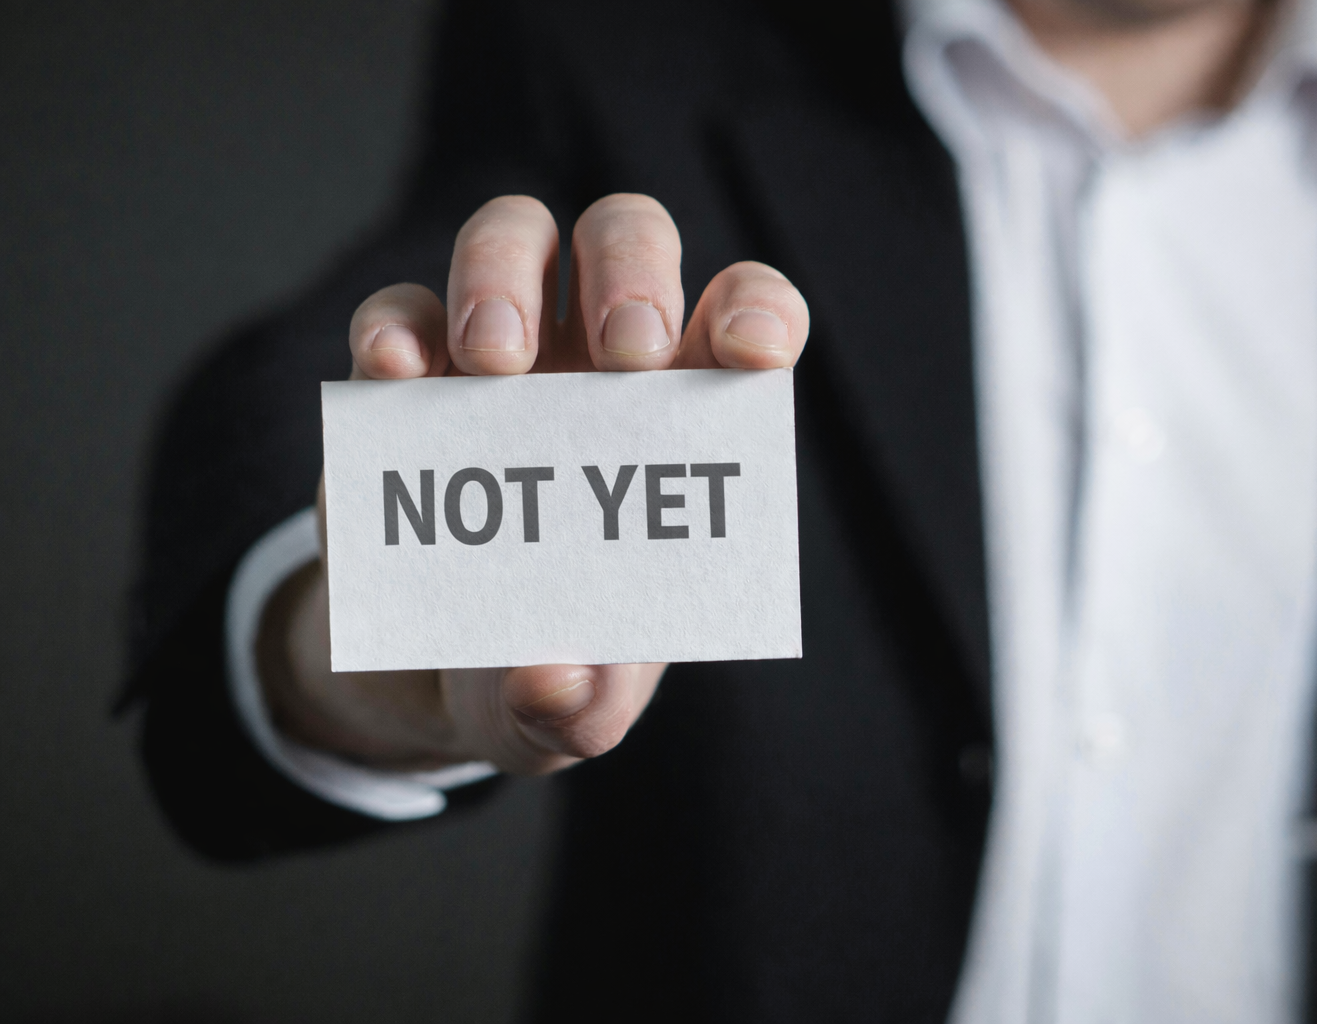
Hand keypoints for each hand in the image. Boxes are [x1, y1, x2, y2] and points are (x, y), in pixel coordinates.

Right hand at [258, 194, 808, 775]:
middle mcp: (597, 363)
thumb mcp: (570, 711)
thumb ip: (580, 707)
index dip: (759, 313)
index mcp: (684, 419)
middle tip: (625, 355)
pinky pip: (398, 314)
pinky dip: (396, 328)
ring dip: (505, 275)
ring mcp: (498, 357)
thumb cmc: (547, 670)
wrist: (441, 676)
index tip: (753, 357)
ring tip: (496, 364)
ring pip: (513, 236)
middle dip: (633, 274)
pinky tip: (398, 374)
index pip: (744, 318)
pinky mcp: (402, 379)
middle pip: (627, 240)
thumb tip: (554, 679)